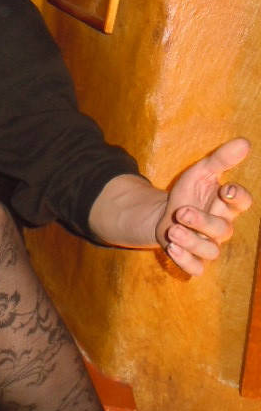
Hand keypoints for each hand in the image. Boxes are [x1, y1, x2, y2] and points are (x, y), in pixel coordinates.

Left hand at [156, 138, 251, 274]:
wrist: (165, 214)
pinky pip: (197, 268)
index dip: (236, 197)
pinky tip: (172, 248)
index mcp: (226, 204)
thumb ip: (221, 159)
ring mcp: (208, 244)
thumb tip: (245, 142)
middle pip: (223, 229)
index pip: (242, 203)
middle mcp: (221, 226)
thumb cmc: (190, 192)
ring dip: (191, 242)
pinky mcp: (193, 259)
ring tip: (172, 230)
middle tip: (182, 212)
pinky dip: (186, 261)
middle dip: (202, 221)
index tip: (223, 189)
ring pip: (210, 251)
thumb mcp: (201, 171)